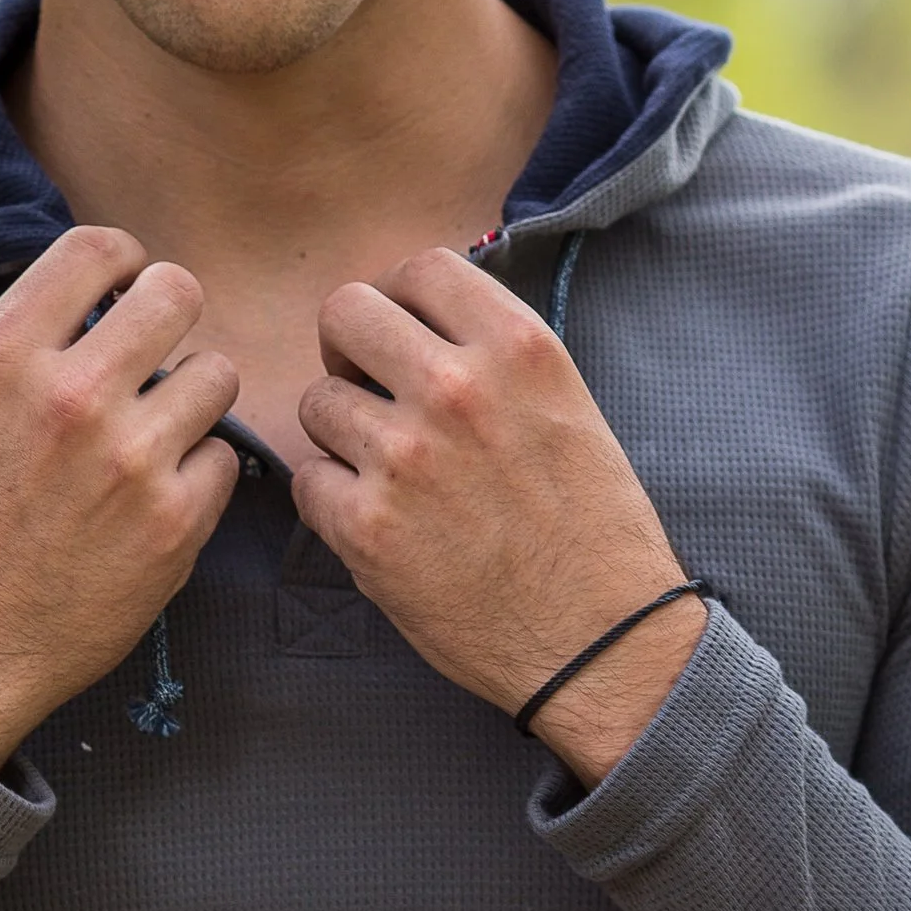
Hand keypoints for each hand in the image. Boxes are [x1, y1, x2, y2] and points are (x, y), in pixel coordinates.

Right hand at [0, 224, 239, 771]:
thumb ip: (36, 350)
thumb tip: (112, 301)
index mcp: (3, 354)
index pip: (98, 247)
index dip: (127, 262)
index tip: (127, 290)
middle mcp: (69, 394)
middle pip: (178, 294)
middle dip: (175, 322)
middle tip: (159, 360)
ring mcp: (129, 457)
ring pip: (218, 374)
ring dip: (195, 401)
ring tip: (156, 439)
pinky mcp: (175, 521)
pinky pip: (225, 458)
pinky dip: (200, 476)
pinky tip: (157, 503)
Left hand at [292, 249, 703, 784]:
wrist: (603, 641)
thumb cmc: (593, 531)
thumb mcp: (569, 408)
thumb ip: (496, 357)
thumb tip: (424, 323)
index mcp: (519, 349)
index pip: (420, 268)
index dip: (399, 300)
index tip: (403, 337)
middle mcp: (457, 389)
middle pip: (346, 312)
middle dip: (349, 350)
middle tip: (370, 390)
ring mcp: (405, 458)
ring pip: (316, 401)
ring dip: (340, 433)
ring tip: (387, 472)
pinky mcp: (367, 528)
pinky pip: (307, 479)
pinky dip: (332, 499)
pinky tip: (378, 522)